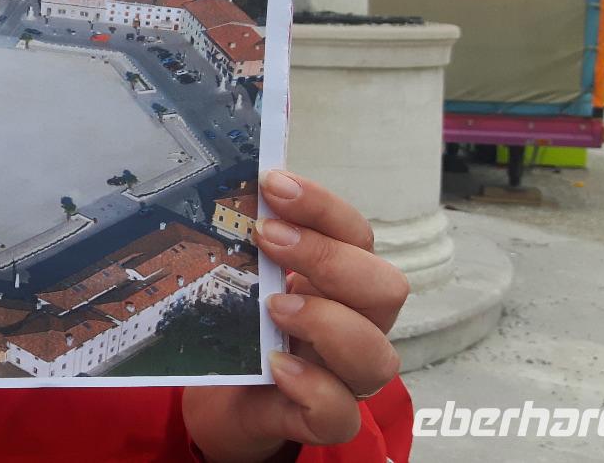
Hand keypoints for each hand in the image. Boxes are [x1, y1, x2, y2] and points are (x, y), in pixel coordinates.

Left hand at [183, 170, 410, 462]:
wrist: (219, 399)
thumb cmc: (241, 329)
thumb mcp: (244, 280)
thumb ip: (247, 243)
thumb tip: (228, 186)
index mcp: (339, 281)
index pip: (354, 234)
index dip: (322, 206)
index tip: (273, 183)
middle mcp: (354, 325)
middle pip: (385, 287)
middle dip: (329, 257)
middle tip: (269, 238)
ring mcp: (342, 375)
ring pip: (378, 355)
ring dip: (328, 322)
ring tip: (275, 307)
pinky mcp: (320, 419)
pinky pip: (339, 413)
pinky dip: (314, 387)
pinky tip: (277, 366)